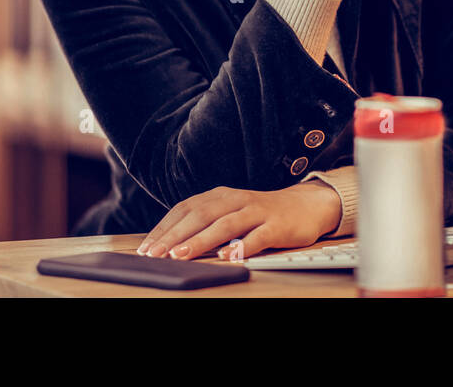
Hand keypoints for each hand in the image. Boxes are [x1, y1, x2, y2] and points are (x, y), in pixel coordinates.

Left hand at [136, 182, 342, 259]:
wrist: (306, 206)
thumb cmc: (261, 214)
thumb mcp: (231, 213)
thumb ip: (206, 224)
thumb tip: (171, 245)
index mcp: (221, 196)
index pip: (186, 209)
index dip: (164, 228)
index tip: (146, 247)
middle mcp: (236, 199)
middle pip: (201, 216)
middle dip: (175, 235)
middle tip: (155, 254)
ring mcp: (258, 211)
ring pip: (225, 225)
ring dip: (201, 240)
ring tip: (182, 255)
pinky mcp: (277, 225)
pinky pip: (258, 237)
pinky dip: (242, 246)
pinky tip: (228, 257)